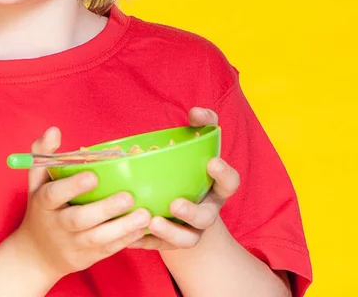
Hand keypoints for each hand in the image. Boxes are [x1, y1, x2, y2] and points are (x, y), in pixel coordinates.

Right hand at [14, 127, 151, 281]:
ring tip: (144, 214)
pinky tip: (143, 228)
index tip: (93, 176)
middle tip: (128, 196)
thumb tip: (54, 130)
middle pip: (80, 219)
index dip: (73, 186)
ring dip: (122, 227)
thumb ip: (43, 153)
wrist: (37, 255)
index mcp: (44, 203)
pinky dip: (126, 240)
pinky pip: (108, 249)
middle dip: (105, 209)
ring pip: (98, 238)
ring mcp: (73, 244)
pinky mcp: (88, 257)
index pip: (54, 195)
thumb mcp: (36, 181)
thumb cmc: (42, 208)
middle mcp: (57, 225)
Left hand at [129, 107, 239, 250]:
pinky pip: (157, 247)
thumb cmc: (188, 168)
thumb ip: (201, 124)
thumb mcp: (197, 144)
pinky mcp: (168, 242)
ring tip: (152, 222)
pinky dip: (144, 243)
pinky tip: (129, 237)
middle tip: (175, 204)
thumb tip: (196, 111)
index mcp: (216, 188)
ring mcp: (189, 230)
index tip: (211, 162)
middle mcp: (206, 212)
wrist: (181, 206)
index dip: (224, 174)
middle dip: (192, 213)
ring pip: (185, 239)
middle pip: (206, 218)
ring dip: (170, 233)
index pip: (229, 183)